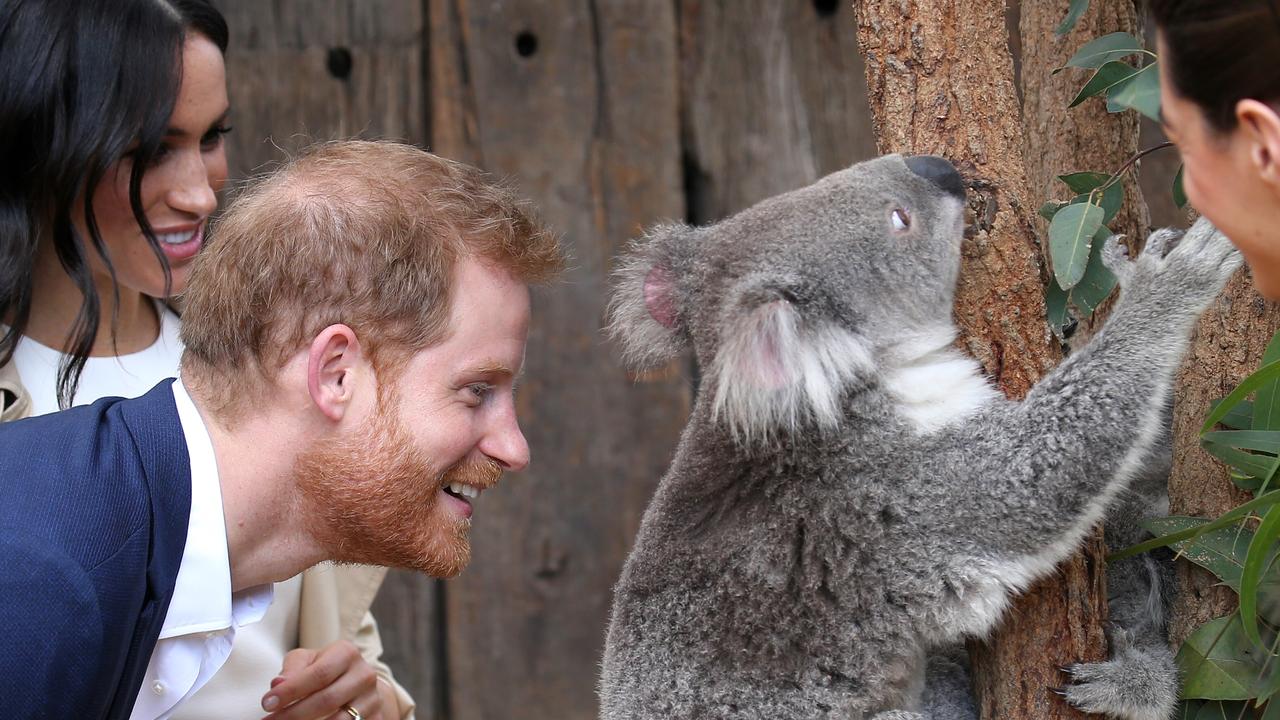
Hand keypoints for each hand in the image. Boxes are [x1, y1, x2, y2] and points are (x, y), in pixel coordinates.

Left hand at [261, 641, 383, 719]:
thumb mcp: (307, 661)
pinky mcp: (375, 718)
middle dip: (294, 714)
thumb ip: (292, 669)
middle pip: (327, 700)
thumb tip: (278, 684)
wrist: (357, 682)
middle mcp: (364, 674)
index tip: (266, 703)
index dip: (291, 691)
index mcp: (347, 653)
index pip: (319, 674)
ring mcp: (372, 699)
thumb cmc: (324, 669)